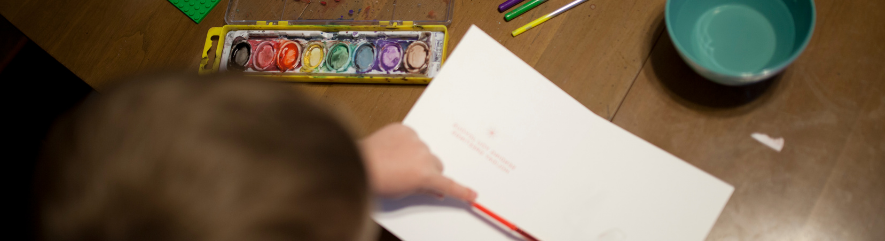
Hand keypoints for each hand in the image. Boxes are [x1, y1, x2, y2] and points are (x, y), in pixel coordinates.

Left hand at [360, 123, 476, 201]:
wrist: (357, 163)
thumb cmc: (377, 180)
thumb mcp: (403, 191)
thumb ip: (422, 188)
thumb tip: (434, 188)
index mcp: (425, 176)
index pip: (448, 185)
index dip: (461, 191)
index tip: (472, 194)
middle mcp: (424, 157)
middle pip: (436, 164)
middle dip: (428, 169)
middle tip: (412, 174)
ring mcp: (415, 141)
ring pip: (423, 149)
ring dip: (415, 154)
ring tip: (396, 160)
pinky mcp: (404, 129)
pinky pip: (410, 136)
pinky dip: (404, 142)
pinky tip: (392, 148)